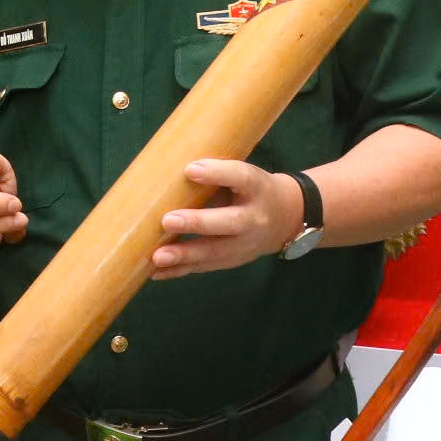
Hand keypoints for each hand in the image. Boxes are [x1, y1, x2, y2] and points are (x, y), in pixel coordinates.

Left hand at [150, 159, 299, 278]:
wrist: (284, 218)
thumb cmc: (248, 189)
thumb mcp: (241, 174)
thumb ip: (215, 173)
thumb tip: (167, 168)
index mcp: (257, 187)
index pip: (241, 177)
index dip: (217, 173)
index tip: (189, 169)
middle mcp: (254, 218)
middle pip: (228, 222)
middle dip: (197, 223)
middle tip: (167, 220)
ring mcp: (245, 244)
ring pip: (215, 251)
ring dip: (184, 255)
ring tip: (158, 257)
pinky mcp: (232, 260)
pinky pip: (205, 267)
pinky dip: (179, 270)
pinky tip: (156, 272)